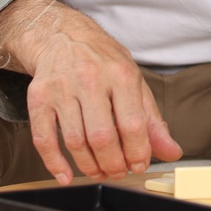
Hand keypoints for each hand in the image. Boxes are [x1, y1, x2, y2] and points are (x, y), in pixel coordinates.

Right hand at [23, 8, 182, 183]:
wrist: (63, 35)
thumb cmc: (102, 60)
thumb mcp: (134, 80)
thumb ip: (151, 119)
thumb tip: (171, 152)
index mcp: (120, 74)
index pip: (132, 124)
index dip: (138, 152)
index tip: (139, 164)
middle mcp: (90, 79)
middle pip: (102, 137)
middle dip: (113, 164)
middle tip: (118, 171)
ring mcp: (61, 88)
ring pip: (75, 141)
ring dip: (89, 166)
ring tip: (98, 172)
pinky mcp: (39, 97)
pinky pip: (43, 139)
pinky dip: (54, 163)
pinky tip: (66, 175)